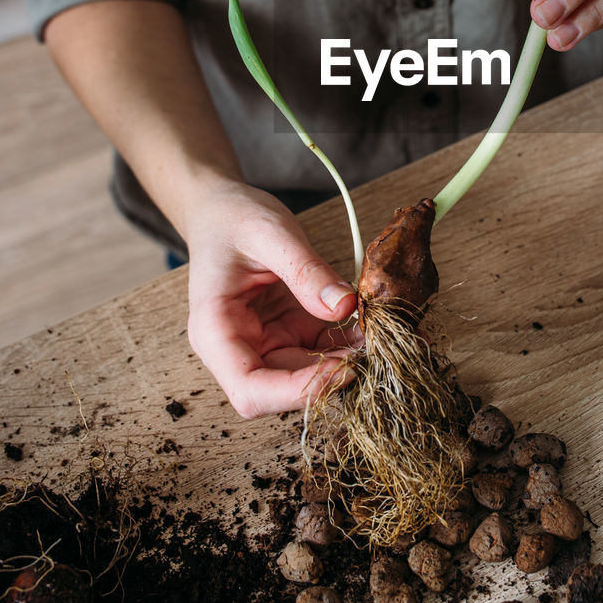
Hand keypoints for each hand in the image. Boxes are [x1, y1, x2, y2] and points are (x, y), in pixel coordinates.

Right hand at [186, 181, 360, 417]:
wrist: (223, 210)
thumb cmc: (233, 219)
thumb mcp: (270, 234)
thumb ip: (306, 270)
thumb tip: (345, 306)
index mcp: (216, 332)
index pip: (251, 391)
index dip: (297, 391)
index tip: (343, 367)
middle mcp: (239, 349)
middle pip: (285, 391)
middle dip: (334, 375)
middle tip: (379, 347)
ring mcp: (266, 343)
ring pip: (311, 374)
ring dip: (349, 361)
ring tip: (386, 334)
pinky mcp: (289, 333)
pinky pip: (323, 349)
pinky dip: (350, 342)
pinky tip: (376, 323)